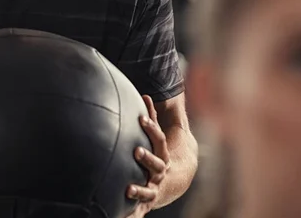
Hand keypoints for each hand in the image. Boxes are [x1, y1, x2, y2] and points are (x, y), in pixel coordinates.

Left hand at [126, 95, 169, 217]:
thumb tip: (145, 95)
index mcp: (162, 155)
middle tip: (136, 151)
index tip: (142, 118)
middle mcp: (160, 172)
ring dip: (139, 191)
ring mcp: (154, 188)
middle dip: (147, 158)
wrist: (172, 183)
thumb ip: (152, 118)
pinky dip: (132, 216)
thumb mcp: (157, 138)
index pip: (159, 140)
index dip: (151, 128)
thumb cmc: (159, 154)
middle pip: (156, 165)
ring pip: (148, 191)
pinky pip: (139, 211)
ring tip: (128, 189)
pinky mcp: (146, 202)